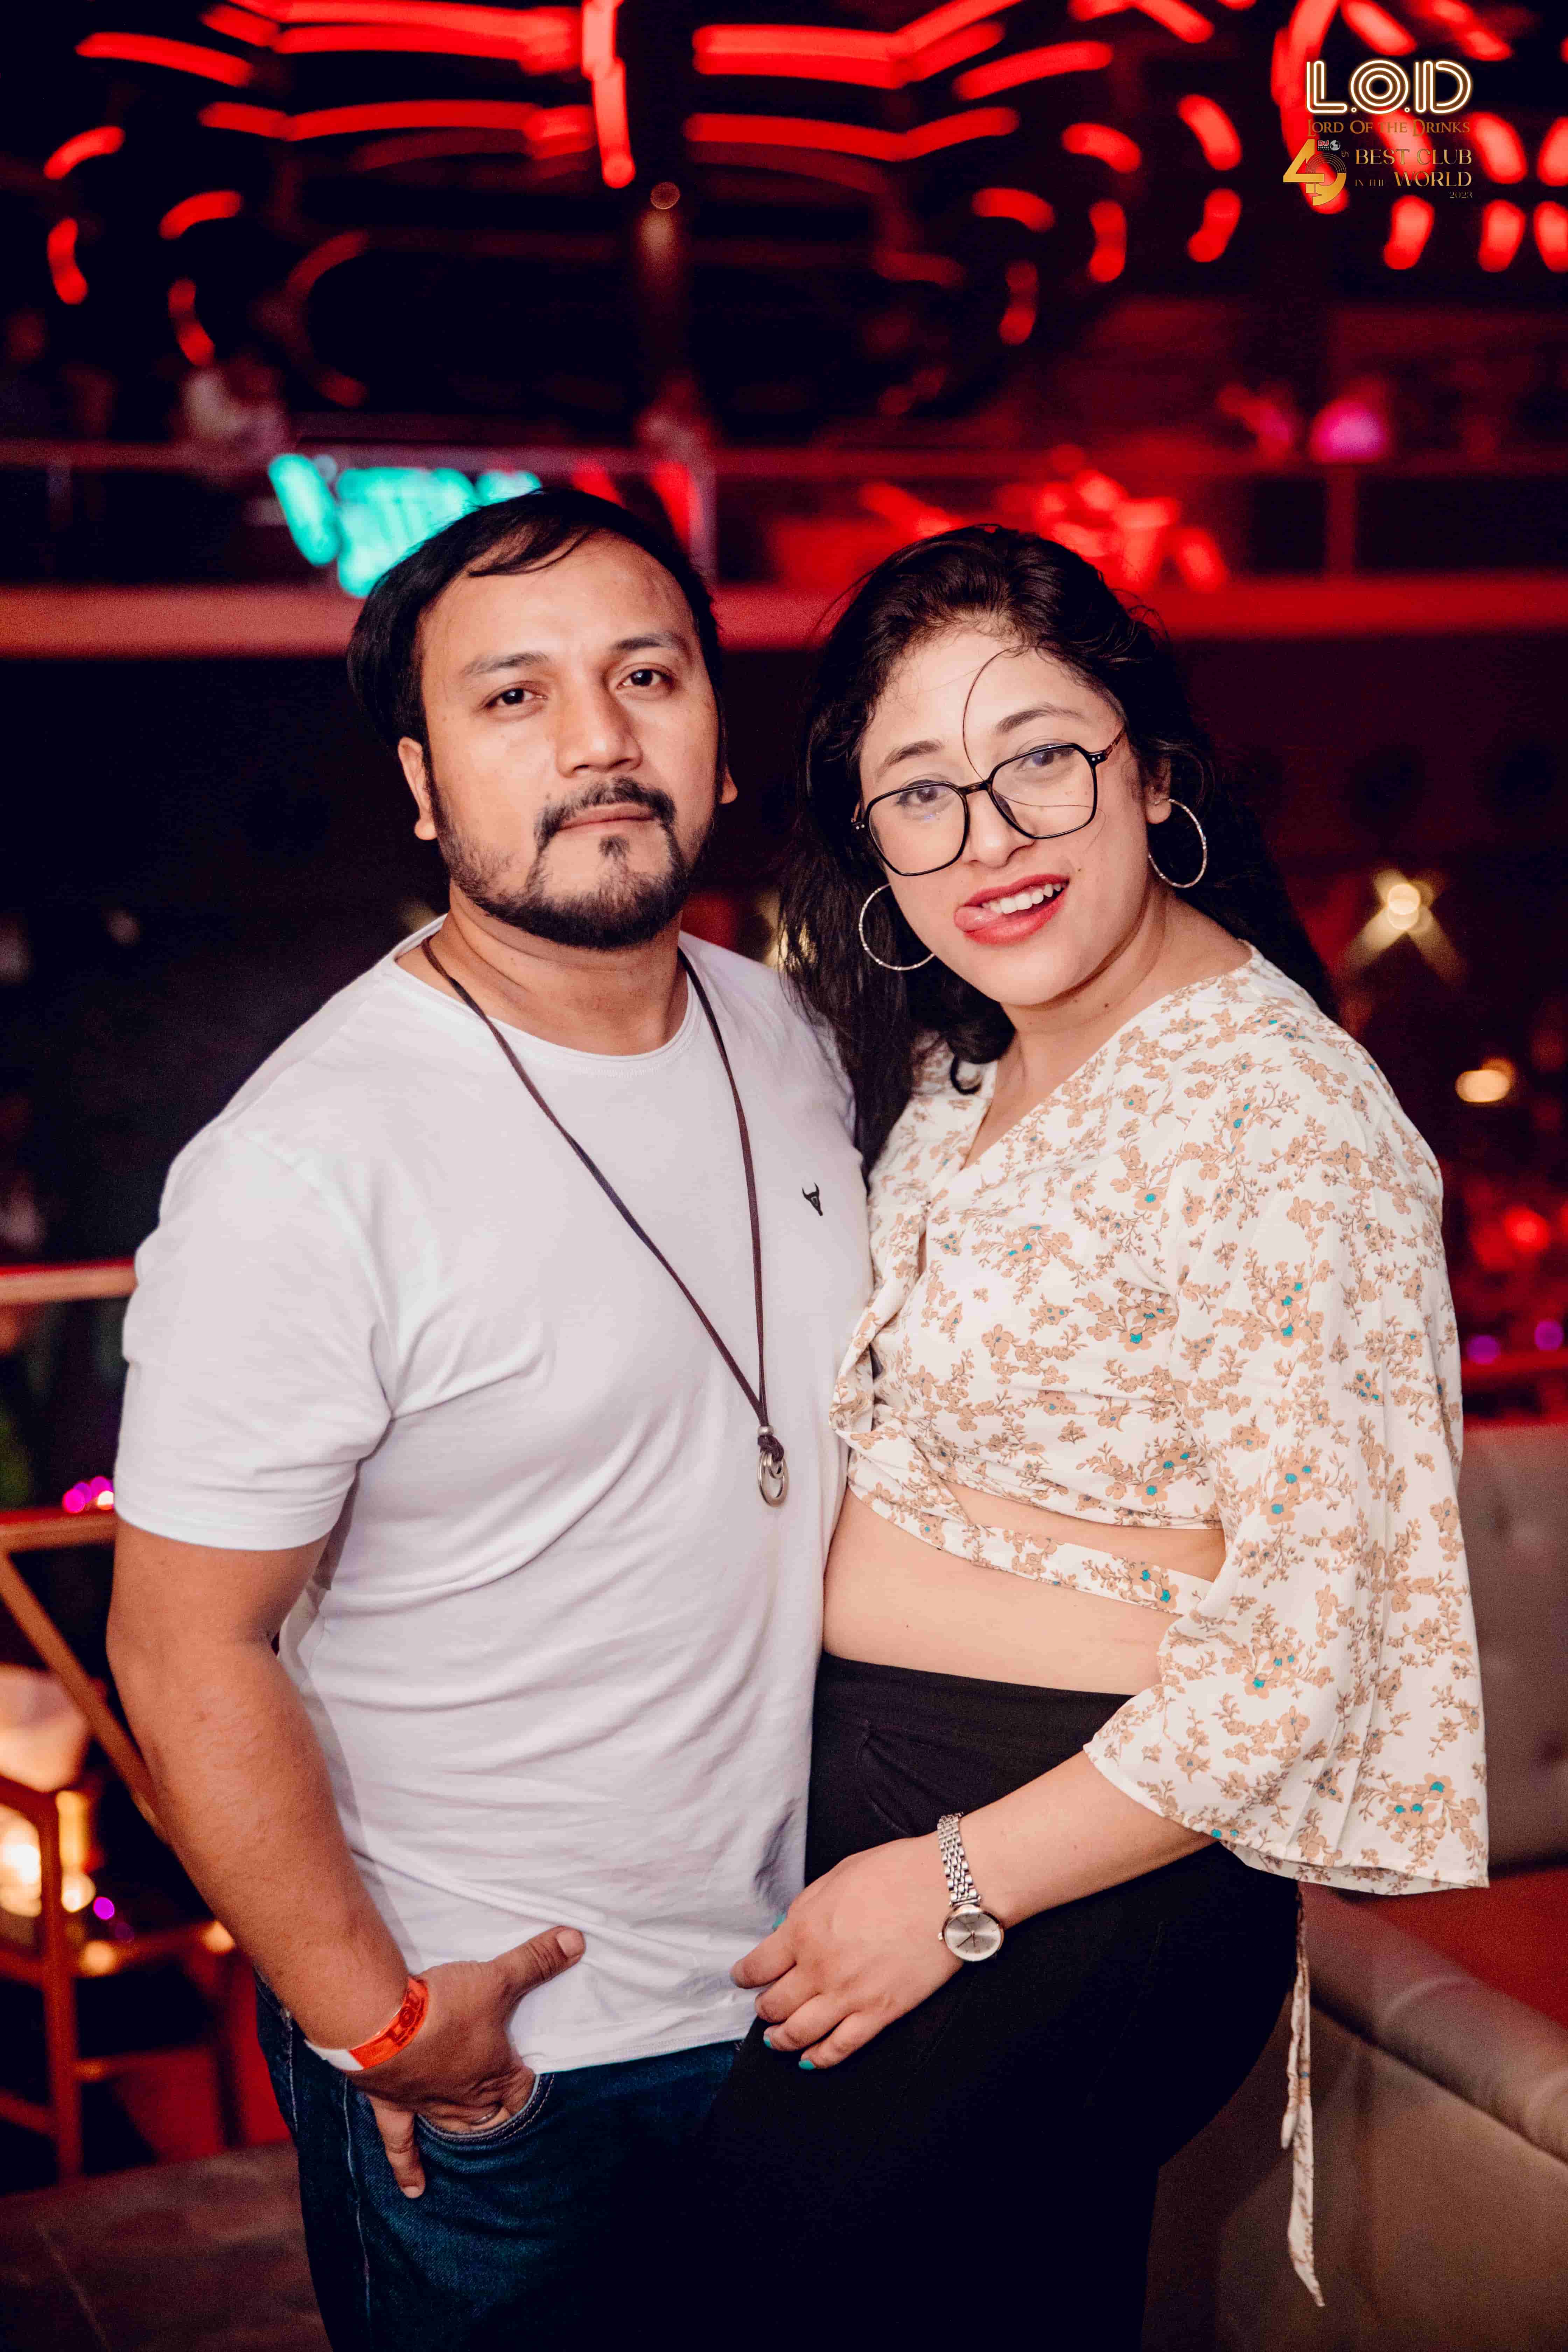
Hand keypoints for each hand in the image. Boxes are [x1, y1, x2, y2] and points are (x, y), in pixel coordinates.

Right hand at [360, 1926, 583, 2195]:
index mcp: (492, 2071)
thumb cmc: (446, 2005)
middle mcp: (464, 2096)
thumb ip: (536, 1959)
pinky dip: (408, 2167)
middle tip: (500, 2106)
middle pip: (486, 2111)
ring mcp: (427, 2104)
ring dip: (462, 2129)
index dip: (524, 2083)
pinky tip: (414, 2190)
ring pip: (451, 2125)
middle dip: (496, 2109)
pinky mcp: (392, 2105)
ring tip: (469, 2137)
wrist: (385, 2026)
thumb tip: (578, 1939)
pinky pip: (400, 2143)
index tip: (527, 2077)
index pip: (518, 2086)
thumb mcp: (498, 1977)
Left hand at [732, 1838, 957, 2069]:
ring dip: (781, 2039)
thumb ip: (805, 1907)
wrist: (946, 1888)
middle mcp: (819, 1967)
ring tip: (775, 2039)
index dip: (745, 1975)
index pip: (759, 1965)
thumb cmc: (895, 1873)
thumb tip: (785, 1931)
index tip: (742, 1978)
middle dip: (763, 2008)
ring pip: (800, 2032)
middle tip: (762, 2008)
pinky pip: (840, 2047)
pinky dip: (819, 2058)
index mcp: (804, 1929)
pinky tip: (809, 2060)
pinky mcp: (880, 2013)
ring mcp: (849, 1995)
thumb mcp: (836, 1877)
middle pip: (775, 2003)